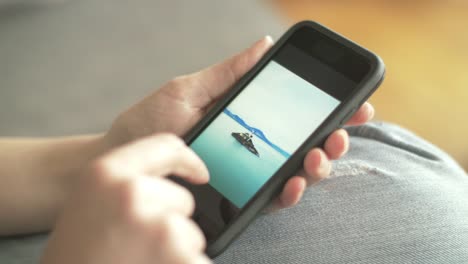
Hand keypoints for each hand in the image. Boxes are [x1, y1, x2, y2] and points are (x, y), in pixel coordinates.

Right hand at [41, 135, 210, 263]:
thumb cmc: (74, 258)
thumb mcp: (87, 206)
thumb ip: (122, 187)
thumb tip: (161, 185)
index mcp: (105, 174)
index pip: (165, 146)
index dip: (187, 161)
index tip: (199, 173)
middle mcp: (132, 193)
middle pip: (182, 200)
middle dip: (169, 225)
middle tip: (135, 247)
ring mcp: (159, 228)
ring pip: (192, 235)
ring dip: (176, 253)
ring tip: (140, 263)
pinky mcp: (180, 259)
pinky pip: (198, 261)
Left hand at [107, 36, 373, 210]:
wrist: (123, 158)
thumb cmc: (151, 122)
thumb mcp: (189, 91)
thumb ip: (228, 74)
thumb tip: (264, 45)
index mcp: (249, 117)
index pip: (297, 113)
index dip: (329, 109)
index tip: (355, 103)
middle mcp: (255, 146)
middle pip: (306, 142)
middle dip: (333, 138)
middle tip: (340, 132)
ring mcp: (249, 172)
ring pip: (297, 171)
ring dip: (318, 165)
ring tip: (318, 155)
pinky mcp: (238, 195)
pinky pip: (272, 197)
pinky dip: (289, 191)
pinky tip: (293, 182)